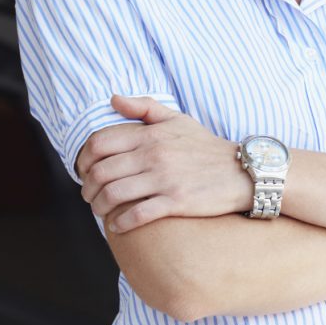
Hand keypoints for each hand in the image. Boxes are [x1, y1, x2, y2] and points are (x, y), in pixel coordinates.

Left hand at [77, 95, 250, 233]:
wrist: (242, 171)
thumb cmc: (206, 147)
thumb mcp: (178, 120)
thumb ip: (144, 107)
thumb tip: (113, 99)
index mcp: (151, 134)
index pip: (100, 143)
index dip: (83, 160)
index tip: (84, 172)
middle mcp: (154, 155)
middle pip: (100, 172)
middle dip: (87, 188)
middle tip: (90, 196)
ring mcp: (165, 179)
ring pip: (113, 195)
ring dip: (99, 207)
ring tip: (102, 211)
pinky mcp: (176, 201)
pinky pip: (136, 214)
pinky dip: (120, 223)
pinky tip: (119, 225)